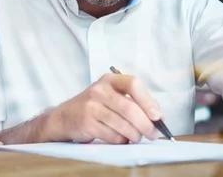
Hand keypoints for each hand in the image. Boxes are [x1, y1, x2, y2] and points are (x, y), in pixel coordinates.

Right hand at [43, 74, 161, 143]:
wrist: (64, 117)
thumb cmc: (94, 107)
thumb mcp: (111, 96)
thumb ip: (134, 102)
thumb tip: (158, 116)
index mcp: (109, 80)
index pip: (133, 84)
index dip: (148, 100)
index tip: (157, 115)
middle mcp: (99, 90)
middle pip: (129, 108)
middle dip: (146, 125)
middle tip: (152, 134)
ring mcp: (91, 107)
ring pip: (123, 125)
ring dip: (134, 135)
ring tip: (135, 137)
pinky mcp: (87, 123)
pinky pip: (113, 136)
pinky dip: (121, 141)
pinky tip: (120, 138)